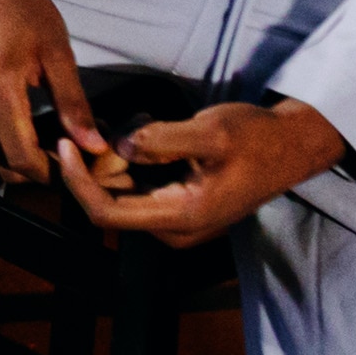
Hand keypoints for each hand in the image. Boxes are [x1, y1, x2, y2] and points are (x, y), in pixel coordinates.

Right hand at [0, 0, 94, 187]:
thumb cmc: (22, 8)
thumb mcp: (57, 52)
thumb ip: (74, 105)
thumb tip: (94, 148)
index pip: (19, 155)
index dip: (46, 172)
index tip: (65, 168)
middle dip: (28, 173)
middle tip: (52, 160)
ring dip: (4, 163)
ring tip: (31, 147)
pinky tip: (4, 128)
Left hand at [55, 95, 348, 247]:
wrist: (290, 146)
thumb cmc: (256, 139)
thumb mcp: (210, 132)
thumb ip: (161, 140)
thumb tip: (120, 146)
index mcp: (182, 217)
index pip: (107, 212)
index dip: (77, 182)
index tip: (64, 145)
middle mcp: (175, 229)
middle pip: (110, 204)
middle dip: (94, 166)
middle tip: (97, 127)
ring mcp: (176, 221)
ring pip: (122, 194)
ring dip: (111, 162)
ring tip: (124, 125)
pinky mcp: (178, 207)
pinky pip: (137, 189)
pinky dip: (127, 164)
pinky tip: (136, 134)